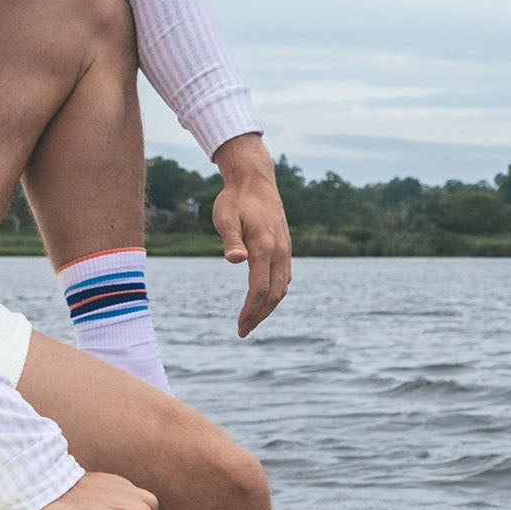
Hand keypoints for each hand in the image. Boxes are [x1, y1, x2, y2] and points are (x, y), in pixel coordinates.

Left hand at [211, 132, 293, 336]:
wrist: (255, 179)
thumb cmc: (235, 199)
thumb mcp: (225, 216)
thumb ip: (231, 239)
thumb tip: (235, 260)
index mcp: (264, 246)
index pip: (260, 289)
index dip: (250, 310)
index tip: (239, 326)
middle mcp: (279, 251)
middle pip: (274, 294)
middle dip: (259, 315)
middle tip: (242, 330)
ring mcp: (285, 249)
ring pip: (282, 287)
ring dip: (269, 307)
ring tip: (252, 319)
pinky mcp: (285, 246)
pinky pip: (284, 276)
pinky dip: (276, 293)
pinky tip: (265, 298)